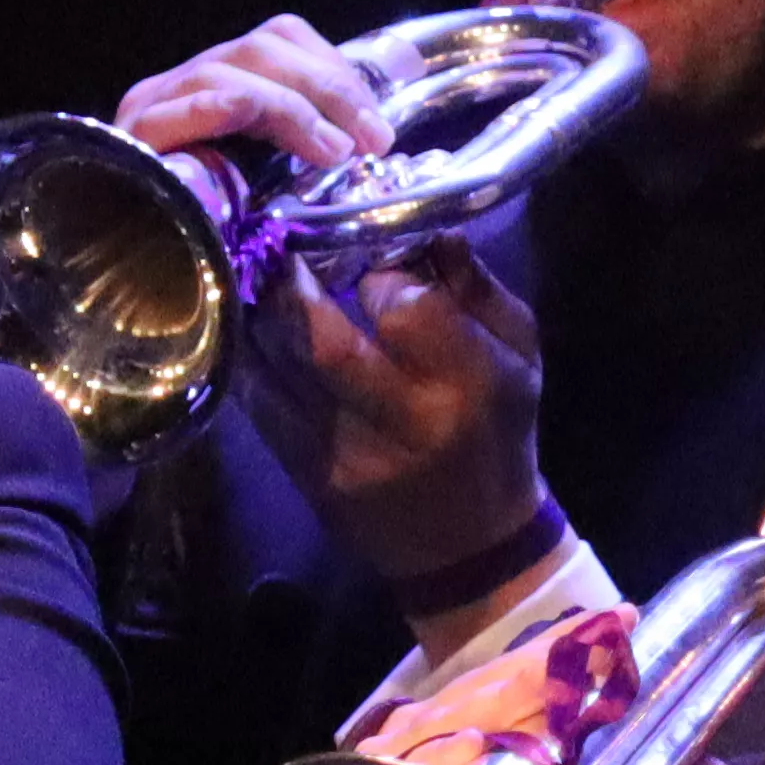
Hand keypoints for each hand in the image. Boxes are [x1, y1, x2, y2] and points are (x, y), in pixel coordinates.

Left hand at [117, 21, 554, 590]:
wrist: (469, 546)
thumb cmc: (500, 434)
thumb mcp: (520, 356)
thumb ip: (474, 286)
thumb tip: (418, 219)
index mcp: (465, 386)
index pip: (404, 305)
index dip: (380, 263)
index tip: (371, 244)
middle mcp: (401, 422)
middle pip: (324, 337)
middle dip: (294, 277)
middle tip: (279, 231)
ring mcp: (343, 454)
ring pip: (276, 366)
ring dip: (256, 307)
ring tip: (253, 263)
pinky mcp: (303, 475)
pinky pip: (257, 400)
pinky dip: (247, 352)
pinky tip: (245, 319)